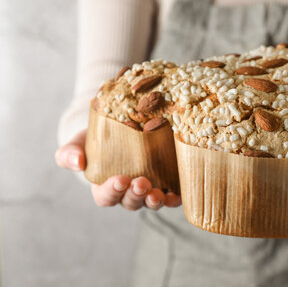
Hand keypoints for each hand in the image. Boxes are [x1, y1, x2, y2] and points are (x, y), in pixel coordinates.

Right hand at [55, 130, 181, 210]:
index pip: (106, 197)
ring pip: (151, 202)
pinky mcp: (166, 182)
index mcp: (105, 186)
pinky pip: (171, 196)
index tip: (120, 179)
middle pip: (131, 202)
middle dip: (136, 195)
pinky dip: (174, 199)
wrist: (121, 126)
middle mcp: (127, 192)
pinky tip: (176, 196)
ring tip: (157, 193)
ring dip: (154, 200)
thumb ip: (70, 153)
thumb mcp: (79, 142)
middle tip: (141, 183)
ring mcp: (148, 189)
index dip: (113, 191)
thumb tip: (77, 163)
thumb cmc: (97, 138)